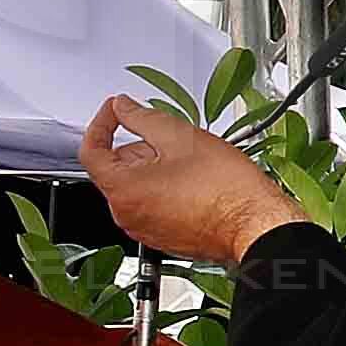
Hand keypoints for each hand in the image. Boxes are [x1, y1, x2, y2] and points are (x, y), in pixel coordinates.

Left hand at [80, 97, 294, 268]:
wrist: (255, 224)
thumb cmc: (226, 189)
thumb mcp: (179, 136)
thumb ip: (141, 117)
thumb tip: (122, 107)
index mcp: (123, 190)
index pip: (91, 151)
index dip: (102, 124)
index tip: (114, 111)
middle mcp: (126, 215)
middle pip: (117, 169)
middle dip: (139, 148)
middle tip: (172, 139)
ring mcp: (143, 229)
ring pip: (136, 186)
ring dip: (155, 167)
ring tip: (190, 162)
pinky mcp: (162, 237)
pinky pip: (152, 205)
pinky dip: (165, 188)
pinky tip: (194, 181)